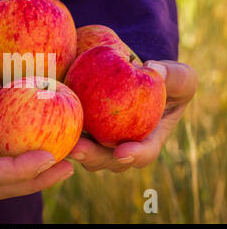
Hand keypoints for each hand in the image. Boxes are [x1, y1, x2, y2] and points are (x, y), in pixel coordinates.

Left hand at [68, 60, 197, 172]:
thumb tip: (153, 69)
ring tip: (59, 140)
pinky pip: (70, 132)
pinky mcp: (80, 128)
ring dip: (71, 148)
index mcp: (147, 141)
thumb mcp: (179, 76)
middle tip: (78, 148)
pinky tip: (49, 119)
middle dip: (91, 156)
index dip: (134, 155)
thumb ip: (173, 75)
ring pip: (83, 151)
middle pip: (105, 159)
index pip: (143, 153)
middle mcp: (120, 147)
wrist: (136, 78)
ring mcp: (98, 141)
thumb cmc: (164, 81)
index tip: (123, 152)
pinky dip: (61, 128)